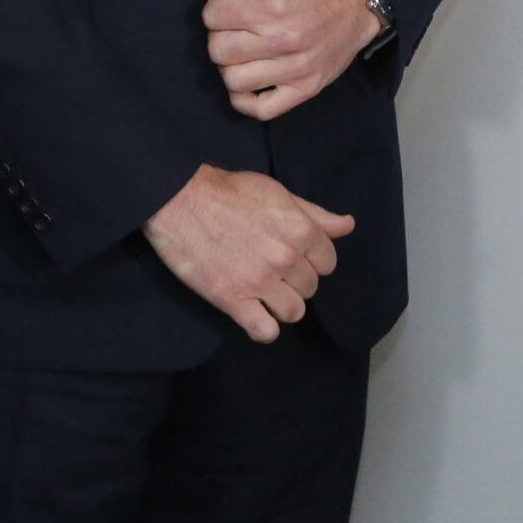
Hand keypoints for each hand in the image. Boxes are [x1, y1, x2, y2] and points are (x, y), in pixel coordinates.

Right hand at [144, 164, 354, 341]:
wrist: (174, 197)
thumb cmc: (223, 190)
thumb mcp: (274, 192)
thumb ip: (313, 213)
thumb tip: (347, 225)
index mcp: (300, 230)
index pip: (327, 262)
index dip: (309, 260)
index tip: (288, 254)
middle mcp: (285, 257)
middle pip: (310, 288)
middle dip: (293, 280)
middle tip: (266, 267)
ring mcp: (259, 281)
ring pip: (293, 312)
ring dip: (280, 304)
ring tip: (260, 291)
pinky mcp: (232, 298)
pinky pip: (265, 331)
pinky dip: (263, 328)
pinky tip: (251, 313)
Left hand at [199, 0, 382, 119]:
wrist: (356, 5)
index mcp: (270, 3)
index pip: (211, 16)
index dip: (216, 10)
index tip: (231, 8)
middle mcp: (282, 38)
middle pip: (217, 50)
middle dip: (220, 37)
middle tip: (236, 31)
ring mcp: (295, 67)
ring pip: (233, 80)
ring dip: (230, 67)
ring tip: (242, 54)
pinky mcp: (306, 88)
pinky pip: (262, 110)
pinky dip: (245, 101)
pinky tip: (246, 83)